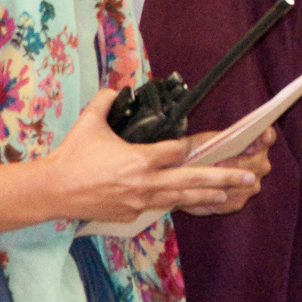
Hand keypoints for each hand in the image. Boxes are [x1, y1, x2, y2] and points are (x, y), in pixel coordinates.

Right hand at [38, 90, 262, 223]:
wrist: (53, 191)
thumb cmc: (72, 156)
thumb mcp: (89, 122)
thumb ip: (106, 100)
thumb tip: (116, 86)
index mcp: (140, 159)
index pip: (178, 152)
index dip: (184, 147)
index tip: (186, 145)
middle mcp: (146, 183)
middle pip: (192, 180)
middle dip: (223, 178)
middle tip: (248, 178)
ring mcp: (140, 202)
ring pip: (181, 198)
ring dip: (207, 196)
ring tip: (231, 195)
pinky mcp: (132, 214)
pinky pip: (159, 206)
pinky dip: (175, 202)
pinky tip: (189, 201)